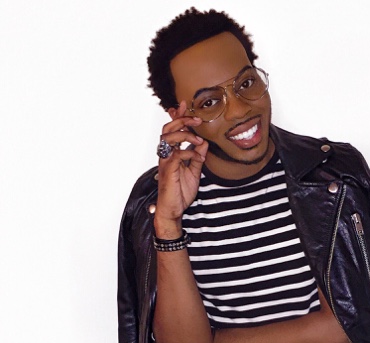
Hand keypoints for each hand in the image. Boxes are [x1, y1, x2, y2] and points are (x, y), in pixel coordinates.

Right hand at [154, 101, 208, 237]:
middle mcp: (166, 155)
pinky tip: (198, 156)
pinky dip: (189, 152)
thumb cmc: (180, 192)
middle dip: (182, 119)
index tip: (185, 105)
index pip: (173, 130)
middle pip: (168, 128)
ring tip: (198, 138)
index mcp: (172, 153)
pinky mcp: (167, 170)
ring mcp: (165, 162)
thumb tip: (204, 144)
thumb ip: (197, 157)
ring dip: (184, 134)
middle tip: (197, 119)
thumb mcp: (194, 172)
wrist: (173, 210)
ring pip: (168, 137)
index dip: (178, 116)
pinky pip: (177, 154)